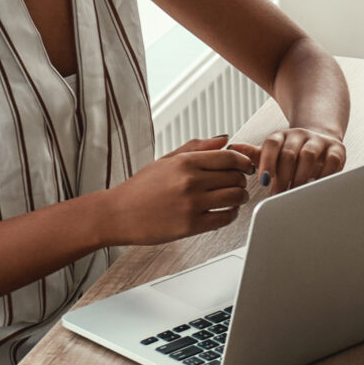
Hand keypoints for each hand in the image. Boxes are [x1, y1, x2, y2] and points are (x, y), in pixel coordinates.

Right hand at [103, 137, 252, 244]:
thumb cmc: (140, 188)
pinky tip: (226, 212)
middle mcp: (190, 181)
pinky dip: (231, 214)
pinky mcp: (191, 225)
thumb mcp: (166, 160)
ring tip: (236, 198)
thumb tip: (224, 139)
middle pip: (235, 178)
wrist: (117, 214)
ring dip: (240, 198)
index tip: (246, 167)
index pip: (229, 158)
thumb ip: (197, 148)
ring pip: (235, 197)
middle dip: (241, 180)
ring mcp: (192, 204)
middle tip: (239, 183)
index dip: (244, 162)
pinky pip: (225, 218)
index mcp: (185, 162)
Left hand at [252, 126, 346, 193]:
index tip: (263, 181)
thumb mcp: (271, 153)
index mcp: (281, 135)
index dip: (267, 162)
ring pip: (308, 156)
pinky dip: (322, 176)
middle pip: (289, 153)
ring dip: (300, 178)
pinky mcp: (337, 149)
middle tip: (278, 196)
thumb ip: (254, 154)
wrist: (320, 141)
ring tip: (294, 193)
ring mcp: (319, 141)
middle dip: (283, 177)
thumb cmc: (291, 153)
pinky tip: (315, 187)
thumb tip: (232, 147)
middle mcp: (300, 134)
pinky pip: (331, 162)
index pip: (271, 144)